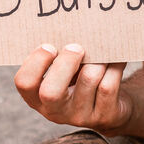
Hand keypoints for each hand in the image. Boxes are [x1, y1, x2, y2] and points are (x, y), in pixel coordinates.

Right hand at [15, 44, 131, 133]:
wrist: (111, 107)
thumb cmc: (80, 80)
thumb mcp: (64, 72)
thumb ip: (59, 56)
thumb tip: (69, 26)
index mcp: (37, 98)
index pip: (25, 83)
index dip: (35, 62)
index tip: (50, 46)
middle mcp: (55, 111)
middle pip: (51, 92)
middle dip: (65, 64)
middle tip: (76, 47)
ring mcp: (80, 116)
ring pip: (88, 79)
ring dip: (98, 59)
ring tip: (103, 50)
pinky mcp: (105, 115)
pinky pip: (109, 84)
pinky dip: (115, 65)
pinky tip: (118, 58)